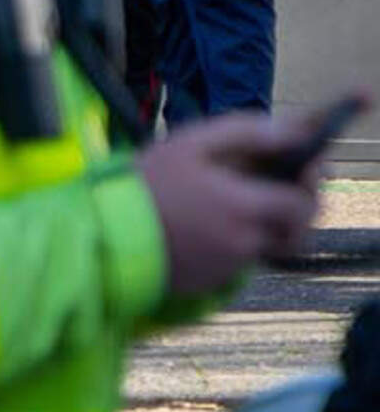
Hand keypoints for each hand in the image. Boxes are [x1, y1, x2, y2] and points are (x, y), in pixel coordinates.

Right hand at [139, 112, 327, 298]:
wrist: (103, 234)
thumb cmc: (144, 183)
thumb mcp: (189, 142)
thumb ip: (246, 132)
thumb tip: (293, 129)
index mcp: (244, 205)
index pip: (302, 203)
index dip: (308, 187)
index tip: (302, 172)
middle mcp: (245, 240)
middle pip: (296, 233)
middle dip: (294, 214)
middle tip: (276, 194)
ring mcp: (229, 266)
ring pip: (266, 246)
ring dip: (263, 229)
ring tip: (235, 209)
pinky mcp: (212, 281)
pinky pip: (238, 262)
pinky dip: (233, 245)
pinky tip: (207, 228)